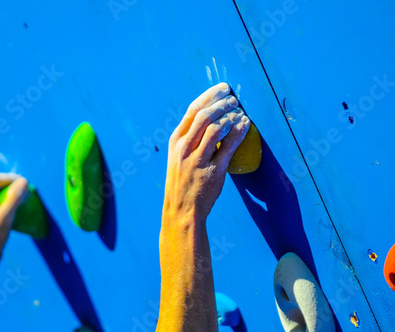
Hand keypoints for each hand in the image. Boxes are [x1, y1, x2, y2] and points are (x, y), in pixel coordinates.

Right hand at [163, 83, 249, 222]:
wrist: (181, 209)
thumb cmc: (182, 181)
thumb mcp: (179, 156)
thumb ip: (191, 137)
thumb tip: (212, 115)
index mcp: (176, 141)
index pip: (193, 110)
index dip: (210, 96)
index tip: (223, 89)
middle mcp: (184, 148)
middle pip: (205, 115)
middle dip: (222, 103)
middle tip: (235, 100)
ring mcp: (197, 160)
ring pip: (216, 128)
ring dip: (231, 116)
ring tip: (240, 112)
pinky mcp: (213, 171)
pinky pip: (228, 146)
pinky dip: (238, 132)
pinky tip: (245, 124)